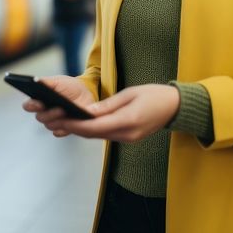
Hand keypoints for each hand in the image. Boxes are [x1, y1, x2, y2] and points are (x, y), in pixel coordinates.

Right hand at [23, 76, 95, 134]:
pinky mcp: (63, 129)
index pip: (29, 106)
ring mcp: (54, 122)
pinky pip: (59, 132)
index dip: (31, 106)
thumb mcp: (58, 81)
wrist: (86, 95)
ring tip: (66, 113)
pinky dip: (64, 129)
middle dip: (49, 113)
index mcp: (40, 100)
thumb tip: (36, 81)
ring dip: (57, 120)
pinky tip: (69, 124)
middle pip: (40, 117)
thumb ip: (46, 82)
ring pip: (49, 125)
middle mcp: (44, 113)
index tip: (38, 103)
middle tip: (59, 108)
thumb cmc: (70, 88)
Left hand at [46, 84, 179, 142]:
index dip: (76, 124)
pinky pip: (107, 135)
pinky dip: (93, 130)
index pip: (95, 126)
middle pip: (94, 134)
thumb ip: (108, 105)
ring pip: (99, 136)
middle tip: (56, 119)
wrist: (176, 108)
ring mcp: (128, 139)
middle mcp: (126, 134)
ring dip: (82, 130)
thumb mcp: (130, 93)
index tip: (61, 119)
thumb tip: (88, 112)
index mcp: (127, 121)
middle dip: (74, 128)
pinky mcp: (129, 138)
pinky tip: (83, 123)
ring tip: (65, 121)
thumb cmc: (155, 95)